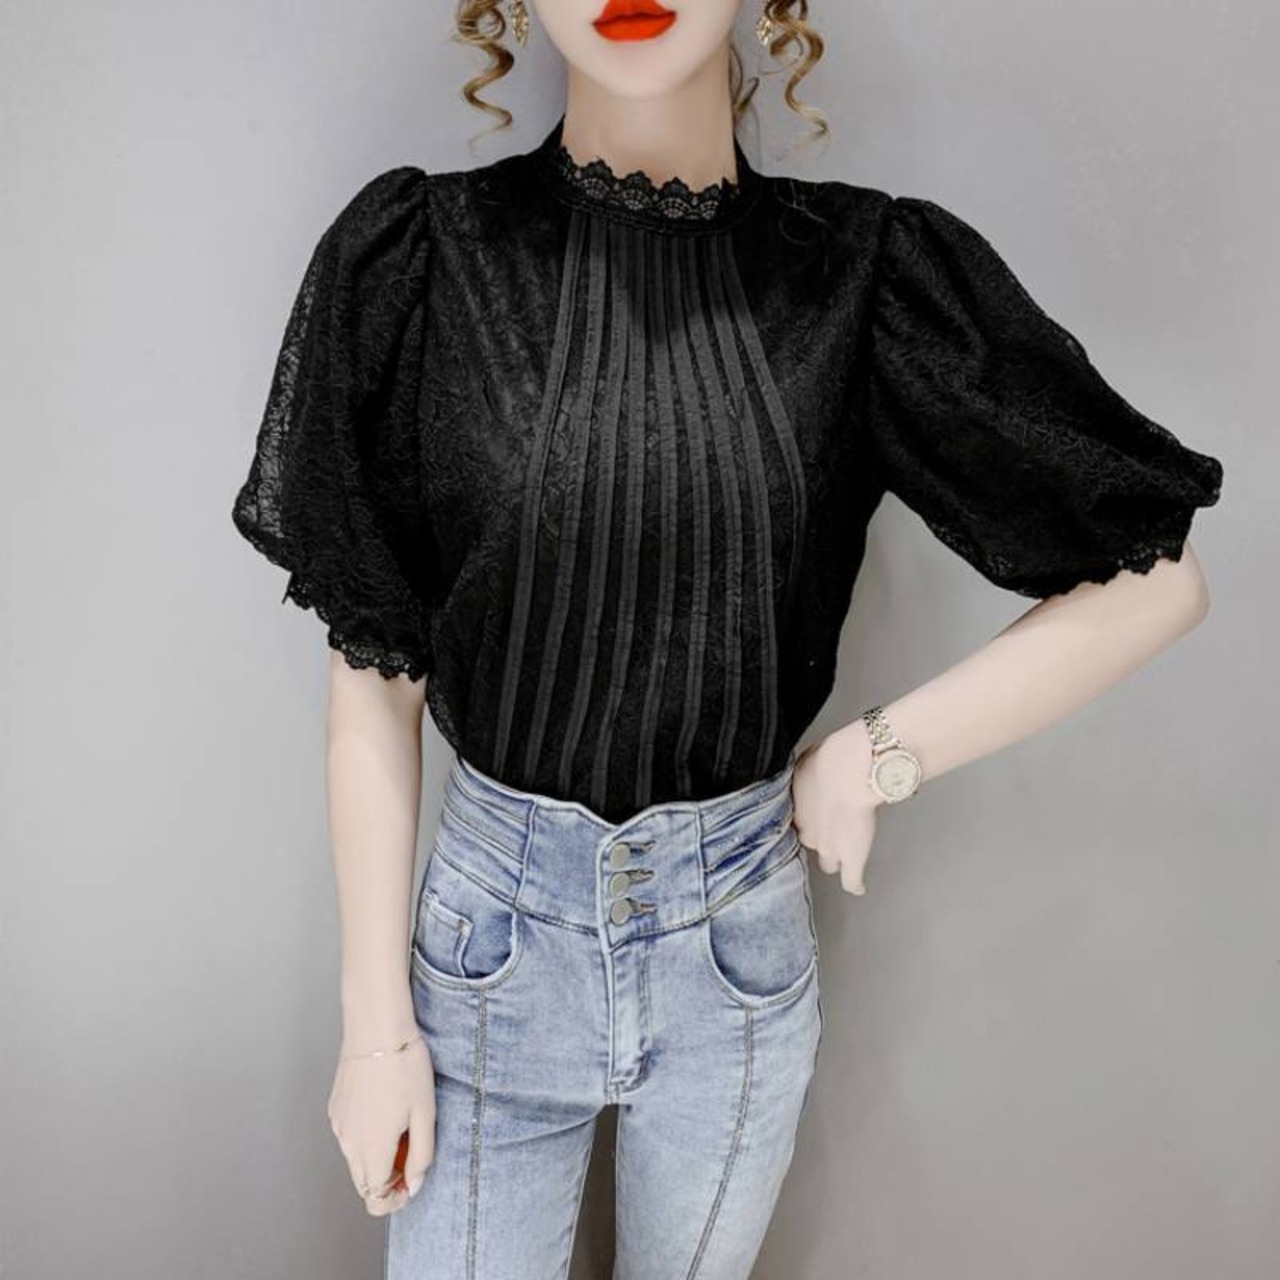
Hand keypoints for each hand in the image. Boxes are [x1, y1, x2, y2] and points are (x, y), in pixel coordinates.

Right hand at [327, 1029, 436, 1215]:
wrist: (376, 1029)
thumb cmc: (404, 1066)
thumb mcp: (425, 1114)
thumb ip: (421, 1156)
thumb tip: (414, 1183)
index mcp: (371, 1148)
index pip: (374, 1198)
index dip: (395, 1199)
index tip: (411, 1181)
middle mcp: (348, 1142)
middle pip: (364, 1182)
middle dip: (388, 1177)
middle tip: (411, 1149)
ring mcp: (338, 1125)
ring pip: (356, 1158)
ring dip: (376, 1155)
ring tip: (401, 1123)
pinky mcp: (335, 1108)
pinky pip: (349, 1135)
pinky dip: (366, 1135)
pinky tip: (384, 1108)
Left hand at [791, 728, 881, 896]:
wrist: (850, 772)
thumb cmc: (831, 758)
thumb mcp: (807, 761)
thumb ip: (807, 774)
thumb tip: (812, 770)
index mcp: (795, 809)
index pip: (797, 823)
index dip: (809, 819)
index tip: (815, 814)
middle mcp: (808, 833)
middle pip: (810, 843)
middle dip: (820, 838)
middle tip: (833, 828)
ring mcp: (829, 849)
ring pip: (828, 862)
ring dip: (836, 857)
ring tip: (845, 854)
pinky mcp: (852, 859)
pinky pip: (851, 881)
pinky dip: (854, 883)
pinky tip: (857, 886)